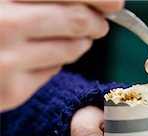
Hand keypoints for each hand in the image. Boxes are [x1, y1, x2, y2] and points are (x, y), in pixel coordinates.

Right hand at [0, 0, 122, 110]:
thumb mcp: (5, 1)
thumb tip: (89, 1)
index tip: (115, 1)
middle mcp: (3, 24)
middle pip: (73, 19)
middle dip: (97, 20)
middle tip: (103, 22)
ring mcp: (7, 61)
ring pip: (69, 49)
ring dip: (83, 42)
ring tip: (83, 36)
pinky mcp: (13, 92)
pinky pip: (53, 71)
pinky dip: (59, 60)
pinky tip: (50, 54)